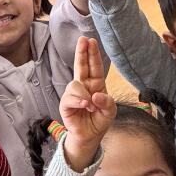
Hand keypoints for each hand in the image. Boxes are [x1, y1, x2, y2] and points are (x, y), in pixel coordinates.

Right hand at [59, 37, 114, 168]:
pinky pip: (69, 97)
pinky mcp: (66, 104)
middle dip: (81, 53)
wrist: (90, 136)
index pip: (94, 67)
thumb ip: (107, 103)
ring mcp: (74, 95)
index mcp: (96, 85)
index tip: (90, 41)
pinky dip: (79, 101)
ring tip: (91, 106)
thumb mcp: (110, 112)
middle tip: (82, 40)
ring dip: (85, 94)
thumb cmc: (100, 120)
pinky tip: (85, 106)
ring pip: (75, 84)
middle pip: (81, 66)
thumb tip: (96, 95)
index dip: (92, 54)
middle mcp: (84, 86)